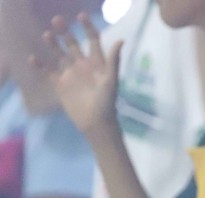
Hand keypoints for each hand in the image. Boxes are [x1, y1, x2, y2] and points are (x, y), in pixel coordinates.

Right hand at [33, 13, 121, 135]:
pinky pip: (47, 72)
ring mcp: (70, 74)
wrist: (96, 122)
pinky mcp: (60, 84)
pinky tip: (32, 58)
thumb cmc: (107, 102)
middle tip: (57, 20)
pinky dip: (40, 65)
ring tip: (46, 34)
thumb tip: (121, 40)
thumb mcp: (111, 80)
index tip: (81, 16)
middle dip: (65, 32)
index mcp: (97, 63)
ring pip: (59, 54)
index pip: (92, 41)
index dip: (88, 28)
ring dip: (52, 44)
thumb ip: (114, 60)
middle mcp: (82, 65)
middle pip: (72, 44)